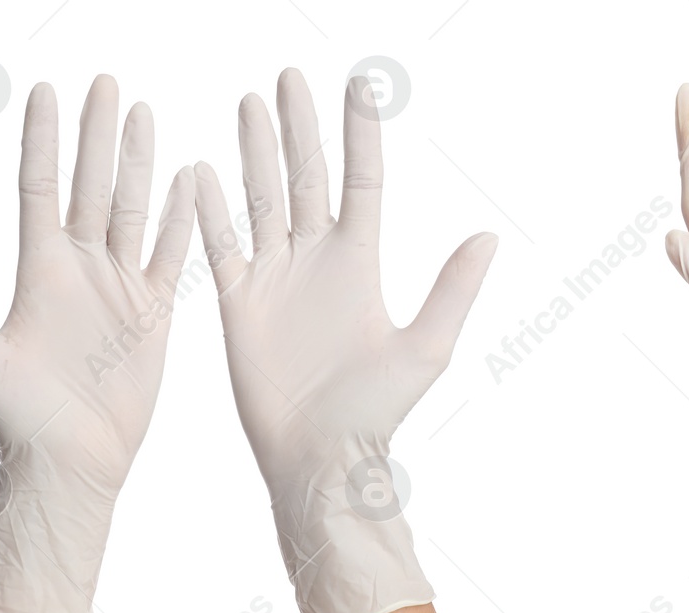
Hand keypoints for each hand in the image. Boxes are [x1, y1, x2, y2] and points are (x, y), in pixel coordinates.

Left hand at [0, 76, 194, 612]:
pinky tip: (188, 180)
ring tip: (145, 114)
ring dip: (139, 164)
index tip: (48, 92)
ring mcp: (119, 289)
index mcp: (38, 271)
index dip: (44, 141)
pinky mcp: (153, 315)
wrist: (74, 462)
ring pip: (131, 211)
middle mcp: (79, 270)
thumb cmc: (19, 418)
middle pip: (89, 185)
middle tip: (108, 84)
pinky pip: (169, 256)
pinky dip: (181, 218)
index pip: (40, 187)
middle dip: (98, 134)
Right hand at [195, 70, 496, 612]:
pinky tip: (199, 169)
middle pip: (305, 177)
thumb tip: (489, 237)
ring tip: (250, 104)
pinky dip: (208, 209)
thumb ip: (451, 289)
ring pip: (262, 199)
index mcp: (360, 264)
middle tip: (288, 78)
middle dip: (298, 129)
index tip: (359, 85)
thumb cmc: (377, 412)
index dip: (358, 134)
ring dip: (255, 153)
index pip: (360, 182)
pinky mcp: (238, 304)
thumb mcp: (425, 347)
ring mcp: (275, 279)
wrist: (322, 457)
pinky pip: (220, 245)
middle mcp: (316, 262)